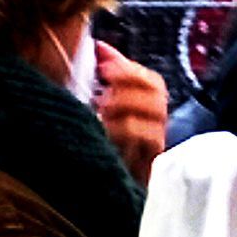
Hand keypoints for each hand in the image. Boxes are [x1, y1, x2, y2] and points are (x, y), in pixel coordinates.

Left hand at [93, 41, 166, 186]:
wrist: (77, 190)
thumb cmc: (85, 143)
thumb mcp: (90, 106)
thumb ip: (102, 80)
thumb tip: (101, 47)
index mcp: (138, 114)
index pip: (153, 84)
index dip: (131, 70)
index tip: (103, 66)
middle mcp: (151, 131)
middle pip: (159, 98)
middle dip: (129, 87)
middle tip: (103, 91)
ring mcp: (150, 151)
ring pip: (156, 117)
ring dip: (127, 108)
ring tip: (102, 112)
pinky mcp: (147, 169)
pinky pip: (149, 140)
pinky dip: (128, 127)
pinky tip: (108, 130)